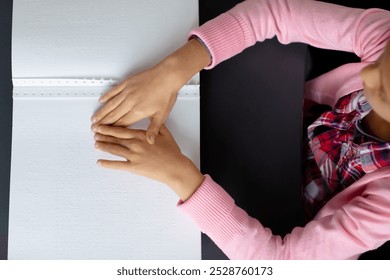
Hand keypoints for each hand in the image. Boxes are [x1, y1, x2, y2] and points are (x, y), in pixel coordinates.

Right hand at [91, 39, 210, 143]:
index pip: (122, 124)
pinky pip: (113, 91)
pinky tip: (101, 101)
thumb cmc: (166, 93)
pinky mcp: (127, 83)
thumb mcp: (162, 115)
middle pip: (113, 115)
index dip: (112, 130)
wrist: (167, 76)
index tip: (104, 134)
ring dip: (102, 112)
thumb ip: (153, 129)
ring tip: (94, 118)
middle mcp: (130, 102)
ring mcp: (127, 92)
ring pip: (111, 104)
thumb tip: (150, 141)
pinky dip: (106, 96)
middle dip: (103, 123)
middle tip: (94, 129)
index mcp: (138, 111)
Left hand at [94, 125, 203, 200]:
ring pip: (114, 150)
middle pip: (115, 138)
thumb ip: (156, 126)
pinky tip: (100, 162)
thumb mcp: (166, 134)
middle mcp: (136, 144)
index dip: (110, 128)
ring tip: (96, 144)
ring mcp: (134, 156)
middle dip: (103, 135)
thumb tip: (151, 119)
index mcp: (142, 135)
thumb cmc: (172, 153)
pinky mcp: (134, 167)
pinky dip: (107, 164)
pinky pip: (117, 165)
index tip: (102, 125)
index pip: (122, 130)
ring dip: (103, 146)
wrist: (175, 168)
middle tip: (94, 133)